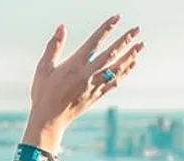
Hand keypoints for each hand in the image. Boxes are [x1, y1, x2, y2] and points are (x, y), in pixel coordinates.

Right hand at [24, 16, 143, 152]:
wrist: (48, 119)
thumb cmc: (43, 93)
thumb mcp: (43, 69)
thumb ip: (53, 47)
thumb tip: (61, 28)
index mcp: (74, 66)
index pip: (94, 43)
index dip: (106, 29)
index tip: (117, 18)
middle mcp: (87, 75)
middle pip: (111, 54)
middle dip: (125, 40)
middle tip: (137, 29)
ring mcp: (94, 86)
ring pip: (117, 68)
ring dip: (130, 55)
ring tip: (140, 45)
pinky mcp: (97, 95)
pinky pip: (115, 81)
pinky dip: (125, 71)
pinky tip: (132, 63)